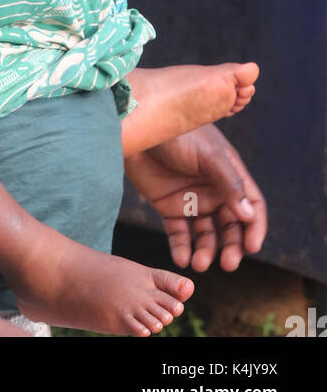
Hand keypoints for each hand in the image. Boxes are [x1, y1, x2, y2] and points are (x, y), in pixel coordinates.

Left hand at [124, 123, 266, 272]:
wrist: (137, 127)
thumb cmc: (177, 133)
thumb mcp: (208, 154)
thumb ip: (229, 183)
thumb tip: (248, 215)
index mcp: (229, 174)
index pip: (251, 205)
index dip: (254, 227)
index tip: (252, 248)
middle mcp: (214, 190)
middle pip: (231, 226)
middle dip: (231, 246)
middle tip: (227, 264)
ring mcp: (191, 199)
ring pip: (206, 234)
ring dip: (206, 251)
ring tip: (199, 264)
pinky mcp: (168, 206)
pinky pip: (179, 233)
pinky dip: (182, 248)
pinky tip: (182, 258)